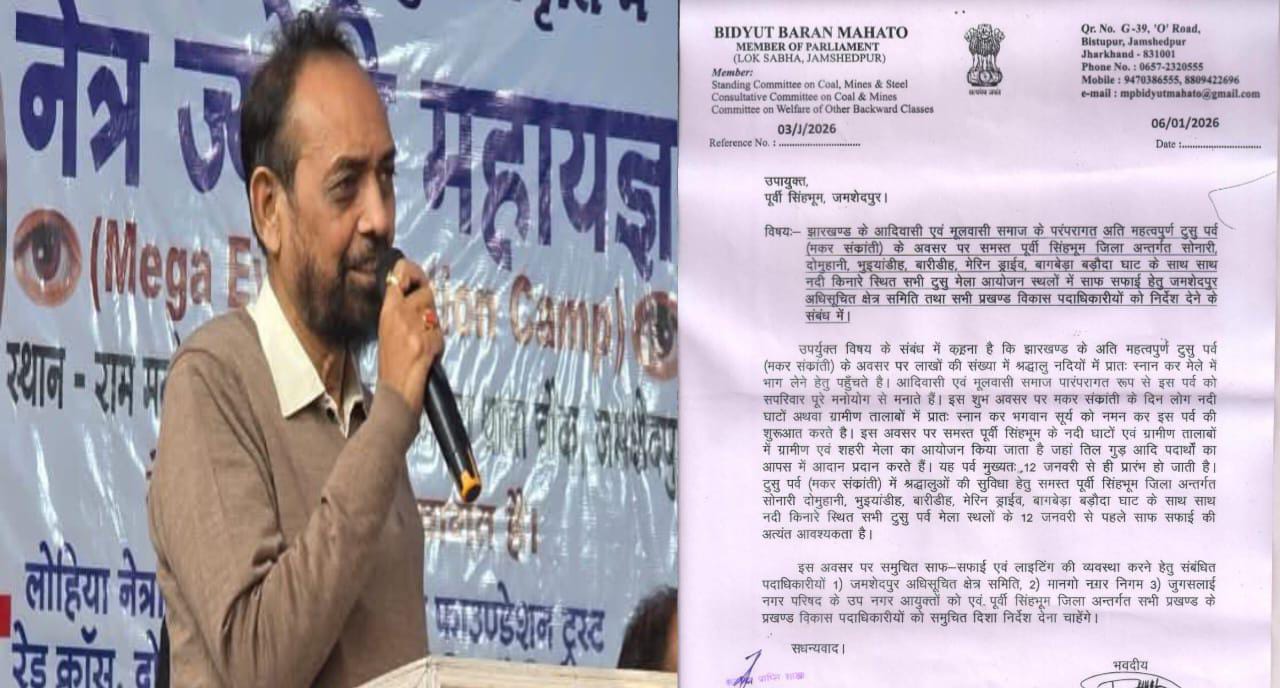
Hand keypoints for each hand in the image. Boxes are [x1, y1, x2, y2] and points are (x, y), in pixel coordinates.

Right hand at [376, 258, 441, 415]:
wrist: (396, 392)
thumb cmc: (393, 365)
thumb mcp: (389, 331)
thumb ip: (401, 311)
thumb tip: (417, 294)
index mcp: (387, 311)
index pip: (400, 274)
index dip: (413, 271)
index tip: (419, 277)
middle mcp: (398, 315)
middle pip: (426, 291)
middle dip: (430, 306)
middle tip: (425, 323)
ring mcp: (412, 328)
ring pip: (435, 312)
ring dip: (435, 326)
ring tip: (424, 342)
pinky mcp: (425, 343)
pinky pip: (439, 334)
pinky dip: (438, 345)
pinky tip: (428, 355)